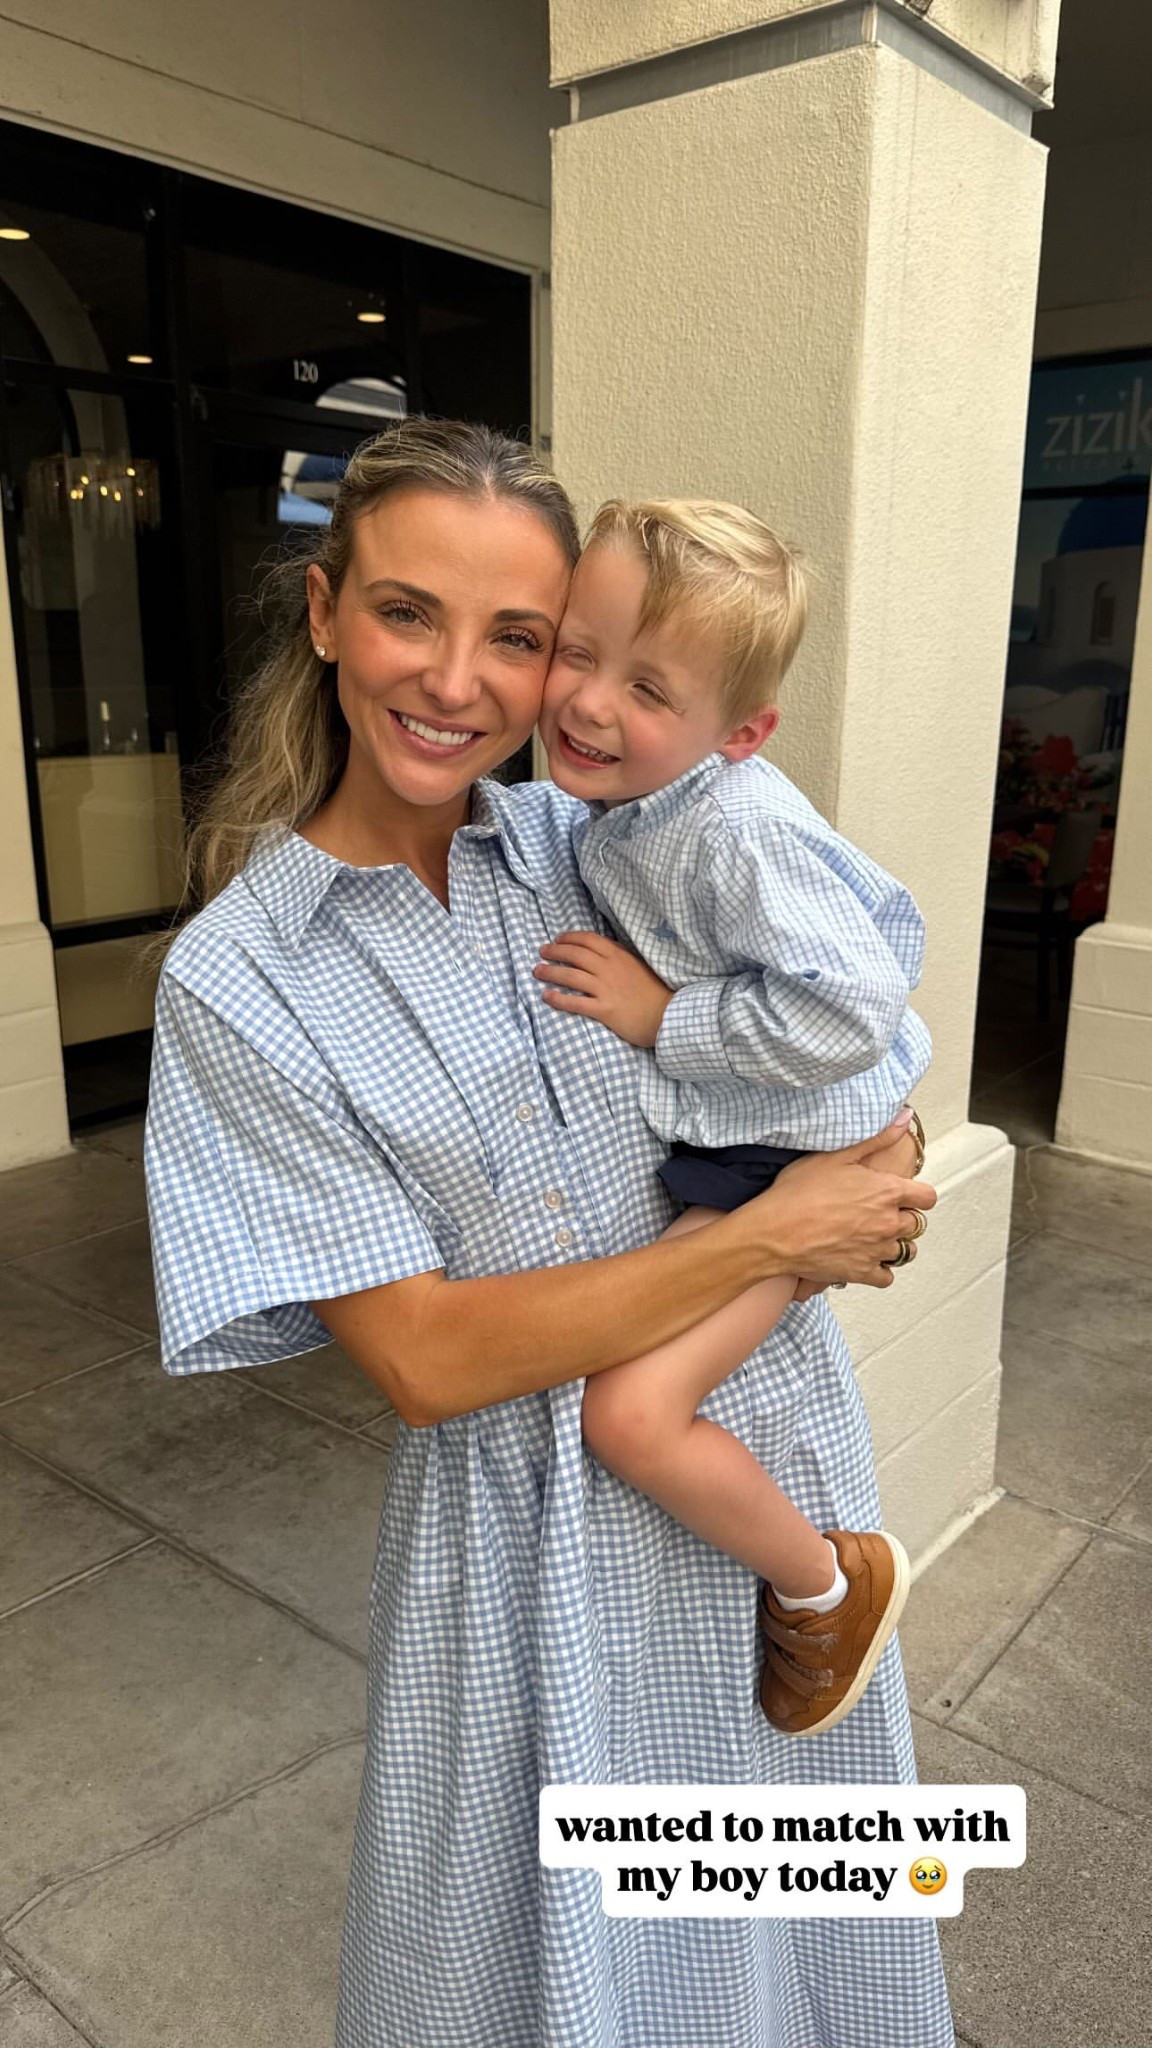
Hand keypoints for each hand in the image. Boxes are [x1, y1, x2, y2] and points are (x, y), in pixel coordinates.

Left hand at [533, 930, 674, 1047]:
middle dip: (554, 951)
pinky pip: (575, 1002)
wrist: (668, 1016)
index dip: (569, 938)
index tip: (557, 940)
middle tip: (541, 952)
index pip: (588, 940)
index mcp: (618, 955)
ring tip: (537, 971)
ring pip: (571, 976)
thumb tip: (602, 950)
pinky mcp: (604, 1009)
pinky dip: (558, 998)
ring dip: (550, 972)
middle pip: (575, 954)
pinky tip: (546, 996)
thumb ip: (620, 957)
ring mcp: (606, 988)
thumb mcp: (639, 965)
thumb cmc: (656, 991)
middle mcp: (610, 968)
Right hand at [740, 1119, 937, 1290]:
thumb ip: (877, 1138)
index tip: (905, 1193)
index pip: (927, 1197)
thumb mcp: (836, 1156)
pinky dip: (880, 1269)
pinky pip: (887, 1277)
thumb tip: (904, 1119)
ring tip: (873, 1235)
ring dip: (894, 1243)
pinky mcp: (862, 1272)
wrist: (774, 1232)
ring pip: (904, 1251)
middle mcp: (888, 1223)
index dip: (918, 1194)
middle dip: (903, 1217)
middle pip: (916, 1224)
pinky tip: (865, 1257)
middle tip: (879, 1212)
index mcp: (887, 1192)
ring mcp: (876, 1250)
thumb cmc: (799, 1191)